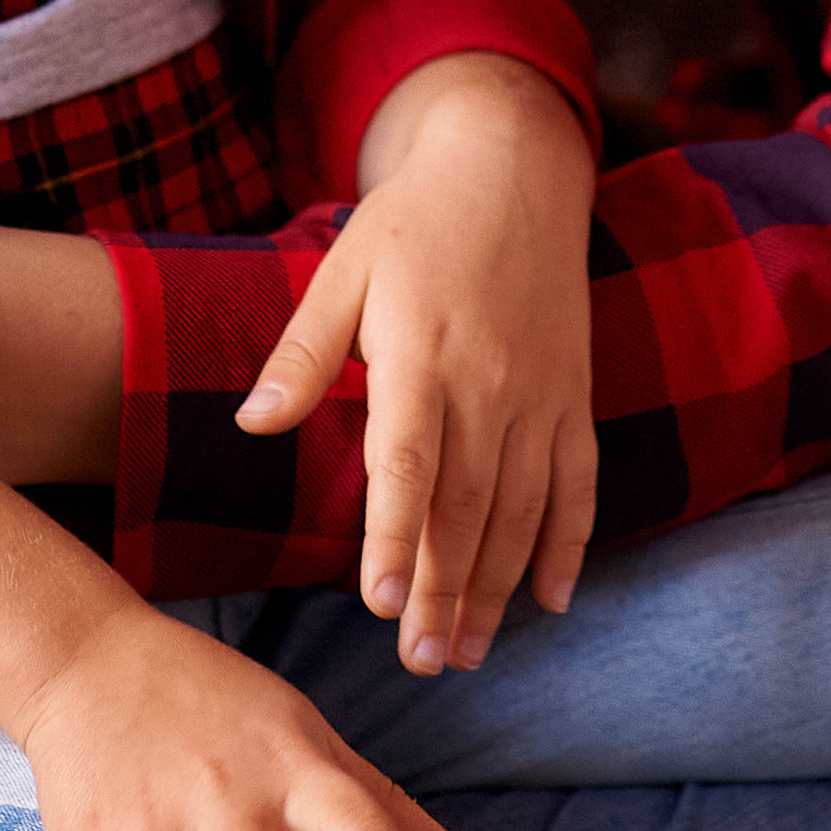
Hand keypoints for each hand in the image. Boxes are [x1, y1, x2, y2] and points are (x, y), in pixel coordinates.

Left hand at [237, 55, 597, 674]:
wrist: (514, 167)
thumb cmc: (415, 223)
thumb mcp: (345, 271)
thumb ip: (302, 354)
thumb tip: (251, 425)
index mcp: (424, 354)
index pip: (409, 463)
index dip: (396, 536)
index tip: (379, 604)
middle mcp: (490, 384)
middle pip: (467, 505)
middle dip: (444, 591)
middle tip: (421, 662)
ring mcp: (542, 394)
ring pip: (522, 509)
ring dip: (495, 586)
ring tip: (466, 652)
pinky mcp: (574, 396)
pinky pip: (579, 483)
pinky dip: (568, 545)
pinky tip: (550, 601)